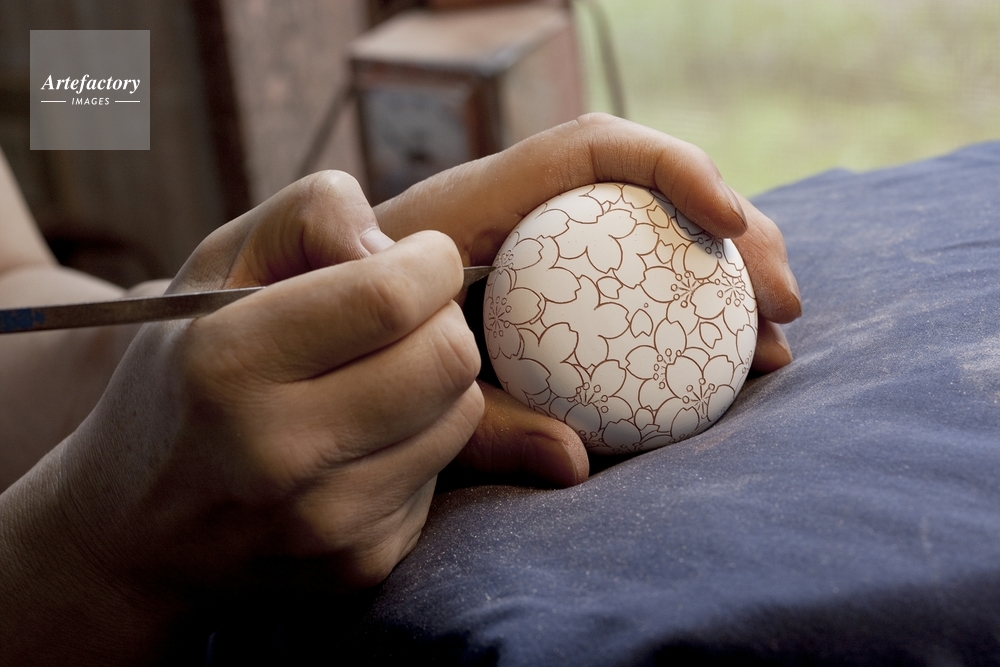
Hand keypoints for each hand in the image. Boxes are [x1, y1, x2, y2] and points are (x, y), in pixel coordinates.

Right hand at [0, 172, 482, 662]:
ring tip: (371, 381)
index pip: (393, 296)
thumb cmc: (185, 373)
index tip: (417, 260)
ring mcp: (325, 524)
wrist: (135, 530)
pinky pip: (441, 472)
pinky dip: (415, 443)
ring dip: (435, 382)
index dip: (430, 263)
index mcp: (228, 365)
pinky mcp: (362, 564)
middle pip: (448, 357)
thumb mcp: (216, 267)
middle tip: (400, 319)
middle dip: (441, 318)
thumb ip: (308, 216)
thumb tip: (399, 249)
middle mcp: (277, 455)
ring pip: (461, 413)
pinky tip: (357, 443)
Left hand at [375, 113, 801, 486]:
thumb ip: (482, 423)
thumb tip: (576, 462)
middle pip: (650, 192)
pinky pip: (641, 286)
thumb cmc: (358, 360)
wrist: (320, 356)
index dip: (670, 166)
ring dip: (727, 283)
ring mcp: (549, 252)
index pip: (590, 150)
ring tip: (772, 347)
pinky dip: (691, 319)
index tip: (728, 221)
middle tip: (783, 309)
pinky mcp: (563, 290)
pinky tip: (728, 364)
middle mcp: (526, 217)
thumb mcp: (411, 389)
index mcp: (479, 206)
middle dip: (735, 235)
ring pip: (659, 241)